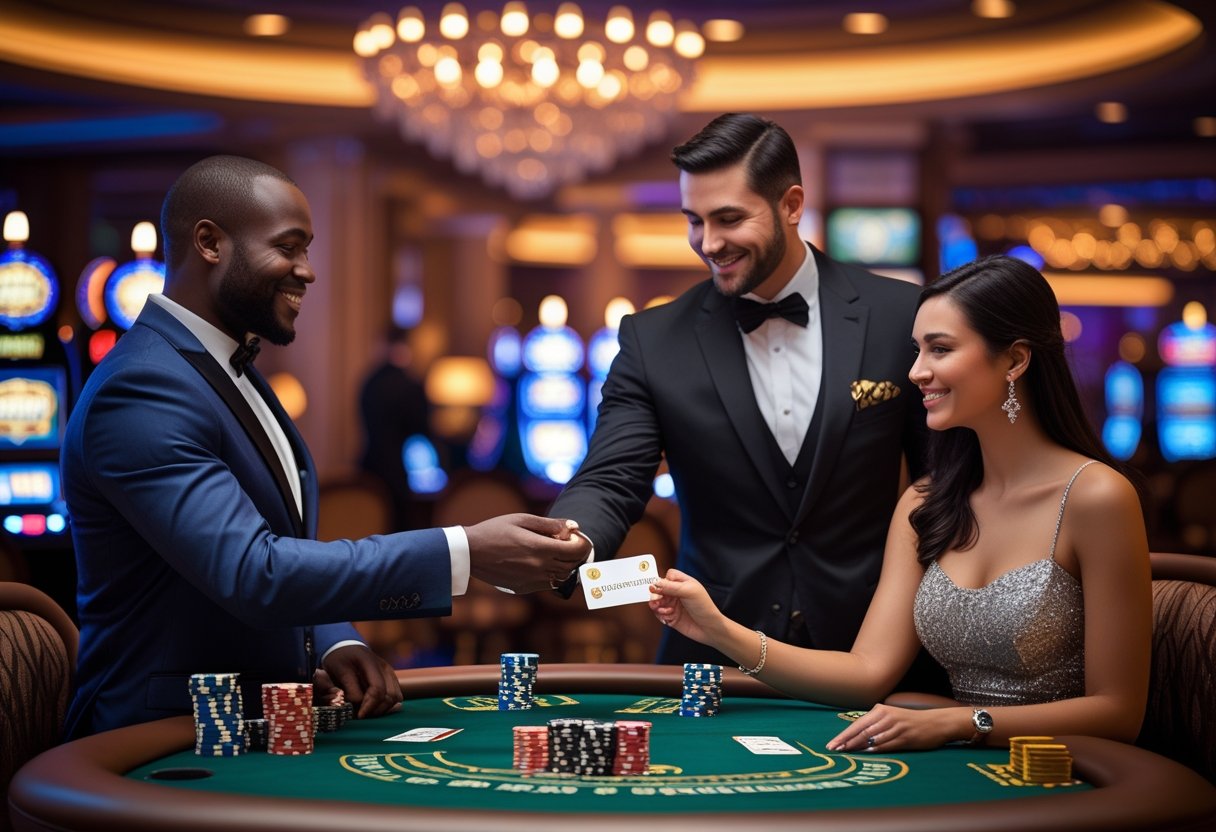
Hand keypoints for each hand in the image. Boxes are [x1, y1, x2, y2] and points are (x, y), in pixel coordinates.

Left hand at [320, 644, 402, 718]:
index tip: (359, 716)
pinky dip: (387, 705)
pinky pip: (396, 696)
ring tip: (367, 712)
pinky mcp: (391, 679)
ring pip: (396, 698)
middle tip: (361, 715)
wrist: (346, 647)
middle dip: (377, 710)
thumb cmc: (340, 658)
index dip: (369, 706)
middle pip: (391, 696)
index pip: (378, 690)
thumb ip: (350, 689)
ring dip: (383, 709)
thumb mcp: (339, 671)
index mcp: (372, 664)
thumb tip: (359, 706)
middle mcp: (385, 668)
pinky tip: (374, 707)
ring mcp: (390, 674)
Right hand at [465, 514, 588, 593]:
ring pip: (561, 577)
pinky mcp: (524, 588)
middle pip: (571, 565)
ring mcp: (532, 580)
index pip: (575, 551)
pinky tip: (543, 563)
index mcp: (540, 548)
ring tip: (558, 552)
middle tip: (571, 543)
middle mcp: (539, 567)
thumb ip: (550, 524)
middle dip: (577, 554)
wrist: (470, 552)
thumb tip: (573, 526)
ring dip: (566, 566)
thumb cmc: (495, 530)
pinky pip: (547, 584)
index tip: (579, 537)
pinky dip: (552, 574)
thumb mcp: (522, 520)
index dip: (583, 544)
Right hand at [648, 568, 725, 645]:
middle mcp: (676, 593)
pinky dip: (661, 615)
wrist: (709, 628)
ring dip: (657, 606)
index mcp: (682, 583)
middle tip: (657, 601)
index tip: (659, 588)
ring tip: (665, 610)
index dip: (662, 581)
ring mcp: (672, 605)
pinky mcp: (670, 616)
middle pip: (658, 589)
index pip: (667, 576)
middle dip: (656, 595)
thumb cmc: (704, 606)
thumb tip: (654, 583)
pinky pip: (658, 613)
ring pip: (656, 602)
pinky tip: (669, 616)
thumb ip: (671, 587)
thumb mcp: (689, 591)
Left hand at [825, 703, 969, 752]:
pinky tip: (866, 753)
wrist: (936, 723)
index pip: (857, 724)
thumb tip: (855, 737)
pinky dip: (875, 749)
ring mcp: (896, 727)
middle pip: (861, 731)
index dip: (844, 734)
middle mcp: (887, 717)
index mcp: (881, 711)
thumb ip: (875, 725)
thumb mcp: (891, 718)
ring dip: (857, 746)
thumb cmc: (910, 722)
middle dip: (846, 741)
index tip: (832, 743)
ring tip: (845, 752)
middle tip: (833, 749)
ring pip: (872, 738)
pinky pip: (887, 745)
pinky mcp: (906, 738)